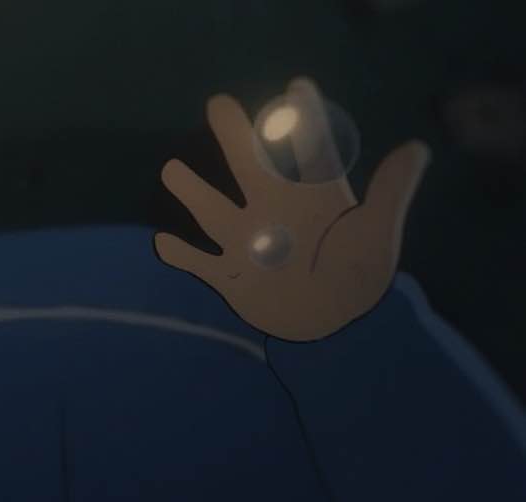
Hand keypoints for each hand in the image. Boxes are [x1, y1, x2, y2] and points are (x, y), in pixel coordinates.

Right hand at [155, 78, 429, 340]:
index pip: (305, 150)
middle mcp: (274, 213)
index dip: (302, 118)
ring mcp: (249, 245)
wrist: (340, 337)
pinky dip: (181, 256)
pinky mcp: (232, 278)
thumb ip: (390, 192)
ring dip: (193, 192)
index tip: (297, 86)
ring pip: (213, 211)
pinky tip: (161, 242)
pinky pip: (200, 264)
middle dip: (234, 136)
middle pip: (249, 166)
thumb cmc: (359, 279)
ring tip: (171, 169)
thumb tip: (417, 148)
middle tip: (218, 104)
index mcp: (311, 199)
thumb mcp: (376, 234)